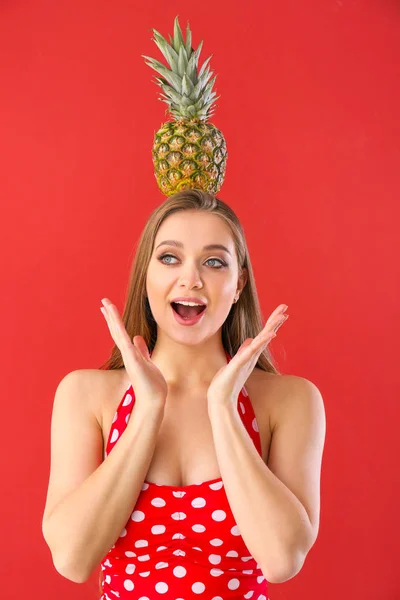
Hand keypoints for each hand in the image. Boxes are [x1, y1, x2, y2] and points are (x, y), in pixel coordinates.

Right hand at [100, 298, 167, 412]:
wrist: (154, 400)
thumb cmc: (152, 385)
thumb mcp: (148, 362)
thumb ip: (142, 350)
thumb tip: (137, 338)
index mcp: (131, 353)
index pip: (121, 334)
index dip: (115, 321)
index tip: (109, 309)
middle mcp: (127, 353)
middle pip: (117, 330)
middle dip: (111, 316)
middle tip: (103, 301)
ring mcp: (128, 355)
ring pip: (118, 332)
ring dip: (112, 317)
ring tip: (106, 304)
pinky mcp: (131, 359)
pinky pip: (123, 339)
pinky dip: (118, 327)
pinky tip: (114, 317)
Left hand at [207, 304, 288, 406]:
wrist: (220, 398)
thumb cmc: (226, 381)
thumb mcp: (235, 361)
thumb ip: (243, 351)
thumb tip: (250, 340)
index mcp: (250, 353)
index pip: (263, 335)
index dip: (272, 323)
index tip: (281, 311)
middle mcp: (252, 355)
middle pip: (266, 334)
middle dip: (275, 321)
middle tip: (285, 308)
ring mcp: (247, 359)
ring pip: (261, 341)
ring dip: (271, 328)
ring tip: (281, 317)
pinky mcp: (239, 364)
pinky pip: (251, 351)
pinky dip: (260, 342)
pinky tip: (269, 335)